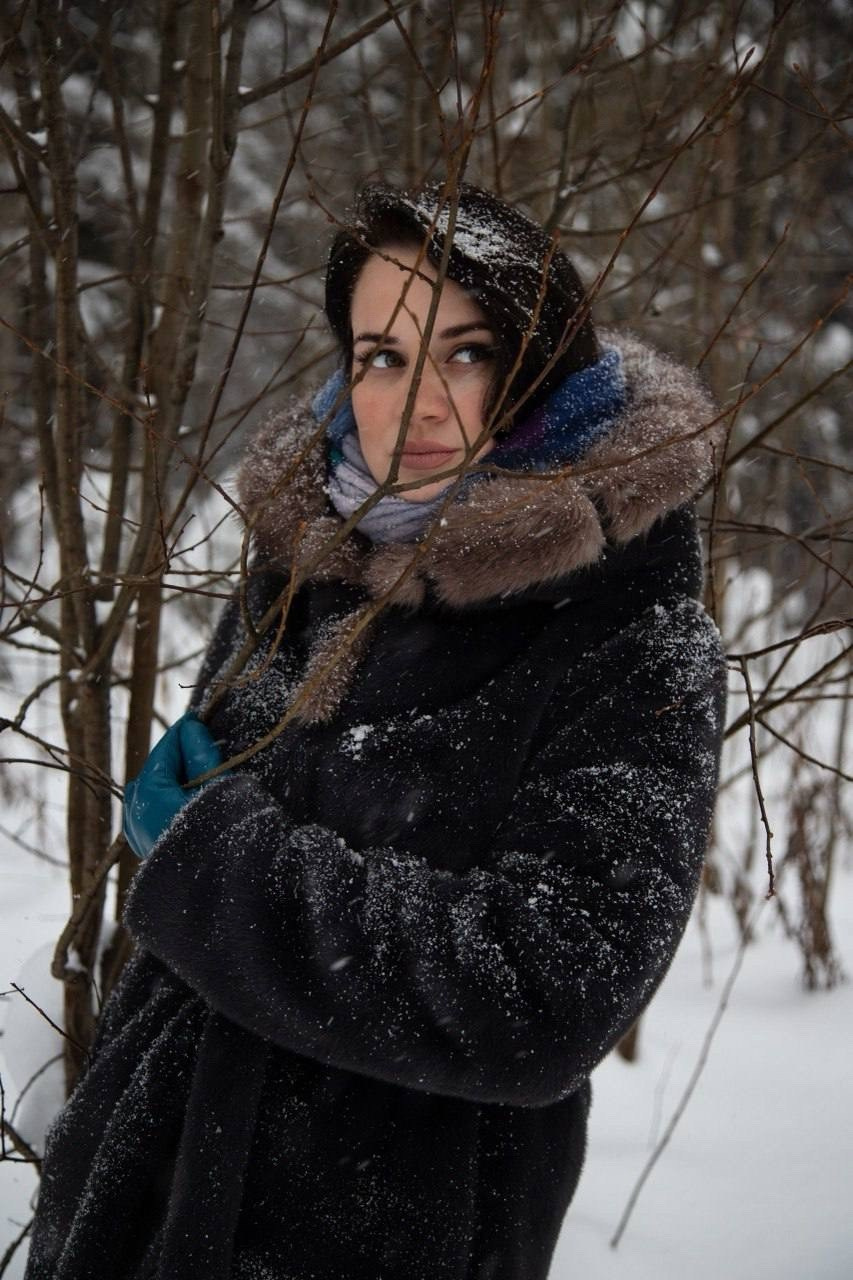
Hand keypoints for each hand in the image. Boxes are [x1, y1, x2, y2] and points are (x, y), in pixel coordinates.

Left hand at [123, 712, 224, 859]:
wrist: (218, 897)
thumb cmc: (222, 837)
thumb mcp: (216, 788)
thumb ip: (201, 754)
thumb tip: (191, 726)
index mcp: (147, 792)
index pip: (166, 748)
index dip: (186, 731)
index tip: (202, 717)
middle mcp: (134, 810)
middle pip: (158, 769)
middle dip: (182, 757)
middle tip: (212, 748)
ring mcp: (136, 832)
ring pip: (155, 790)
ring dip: (178, 779)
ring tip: (208, 775)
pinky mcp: (146, 848)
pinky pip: (155, 812)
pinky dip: (172, 800)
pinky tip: (196, 802)